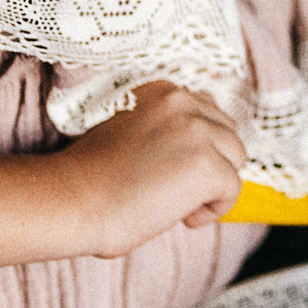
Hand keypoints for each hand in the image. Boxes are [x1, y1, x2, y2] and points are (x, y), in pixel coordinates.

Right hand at [61, 80, 247, 257]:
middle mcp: (183, 101)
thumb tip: (199, 147)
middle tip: (172, 189)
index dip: (195, 146)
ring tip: (174, 202)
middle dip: (209, 162)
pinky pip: (232, 191)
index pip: (206, 111)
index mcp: (161, 90)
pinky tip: (180, 217)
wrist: (72, 201)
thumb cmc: (91, 178)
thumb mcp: (130, 131)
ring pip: (235, 159)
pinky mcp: (208, 165)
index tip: (171, 169)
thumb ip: (165, 128)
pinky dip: (212, 210)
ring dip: (212, 184)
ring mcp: (198, 131)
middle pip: (226, 133)